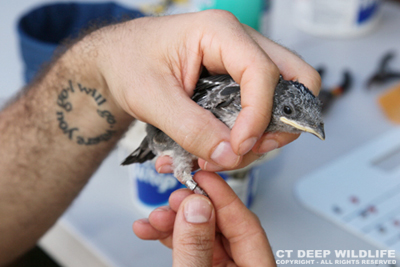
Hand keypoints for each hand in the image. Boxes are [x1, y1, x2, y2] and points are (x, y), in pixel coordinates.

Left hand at [94, 10, 319, 169]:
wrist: (117, 63)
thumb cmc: (128, 64)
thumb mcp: (152, 98)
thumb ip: (191, 128)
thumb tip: (229, 154)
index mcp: (219, 33)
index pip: (262, 73)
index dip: (258, 116)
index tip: (238, 148)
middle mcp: (240, 43)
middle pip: (296, 79)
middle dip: (281, 122)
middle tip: (248, 148)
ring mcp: (242, 63)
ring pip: (283, 98)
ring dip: (262, 134)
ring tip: (222, 155)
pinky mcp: (237, 82)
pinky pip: (262, 109)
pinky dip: (249, 133)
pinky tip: (220, 147)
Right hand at [133, 171, 275, 265]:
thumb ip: (195, 248)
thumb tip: (195, 208)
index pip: (246, 224)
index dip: (222, 196)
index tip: (202, 176)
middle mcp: (241, 266)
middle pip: (221, 225)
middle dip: (192, 209)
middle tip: (174, 198)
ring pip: (201, 233)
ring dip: (175, 222)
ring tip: (154, 218)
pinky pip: (189, 245)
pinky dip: (170, 237)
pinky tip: (151, 230)